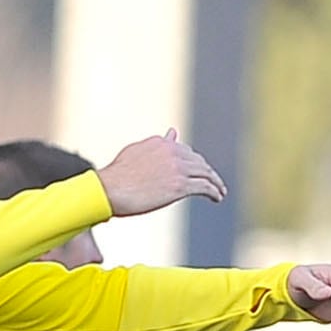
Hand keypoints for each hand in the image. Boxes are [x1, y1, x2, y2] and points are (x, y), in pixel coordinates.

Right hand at [95, 130, 225, 216]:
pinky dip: (214, 192)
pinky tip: (217, 198)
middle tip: (213, 181)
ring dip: (215, 183)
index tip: (198, 170)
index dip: (194, 162)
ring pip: (206, 174)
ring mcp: (178, 169)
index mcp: (162, 143)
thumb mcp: (137, 151)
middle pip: (199, 162)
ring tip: (220, 191)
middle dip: (207, 172)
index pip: (186, 151)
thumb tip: (172, 133)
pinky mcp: (180, 186)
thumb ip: (157, 143)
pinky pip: (204, 187)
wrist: (110, 189)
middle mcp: (173, 152)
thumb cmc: (117, 175)